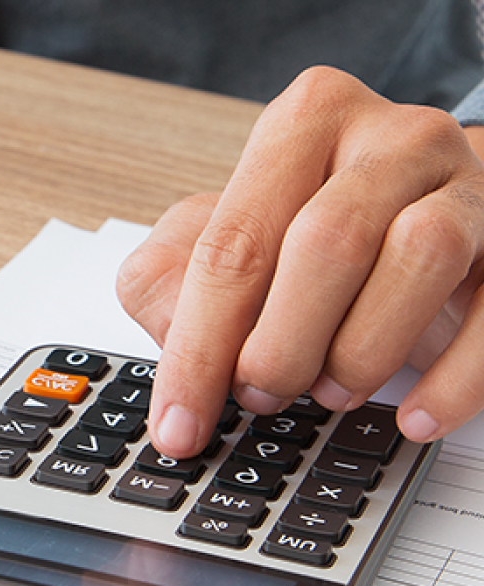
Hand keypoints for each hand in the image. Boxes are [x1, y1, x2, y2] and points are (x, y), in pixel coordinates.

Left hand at [117, 66, 483, 457]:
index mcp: (304, 123)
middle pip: (328, 240)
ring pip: (423, 254)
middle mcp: (390, 138)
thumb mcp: (221, 232)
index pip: (233, 242)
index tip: (179, 424)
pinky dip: (455, 378)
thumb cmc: (310, 224)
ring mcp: (467, 182)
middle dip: (282, 344)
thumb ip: (170, 278)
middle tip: (261, 395)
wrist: (426, 202)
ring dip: (364, 350)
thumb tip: (175, 348)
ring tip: (330, 391)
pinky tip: (413, 416)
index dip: (198, 346)